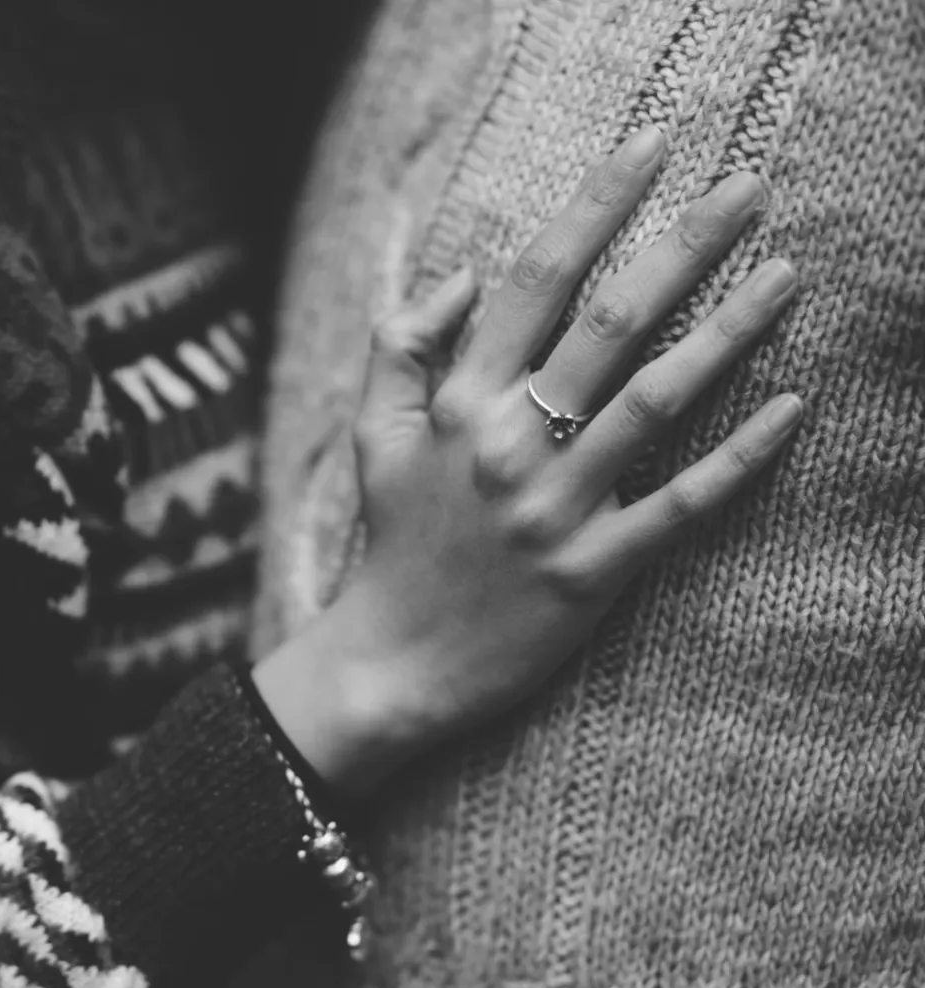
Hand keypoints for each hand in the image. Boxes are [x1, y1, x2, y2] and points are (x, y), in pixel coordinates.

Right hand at [258, 128, 803, 797]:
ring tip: (788, 277)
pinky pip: (681, 505)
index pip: (536, 279)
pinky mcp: (594, 570)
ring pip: (657, 400)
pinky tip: (790, 408)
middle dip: (685, 245)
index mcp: (460, 401)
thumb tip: (463, 273)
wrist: (392, 664)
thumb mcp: (373, 436)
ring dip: (729, 332)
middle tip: (750, 190)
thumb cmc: (393, 542)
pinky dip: (739, 458)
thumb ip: (402, 347)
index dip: (597, 204)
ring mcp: (557, 507)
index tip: (652, 147)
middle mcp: (511, 442)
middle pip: (610, 322)